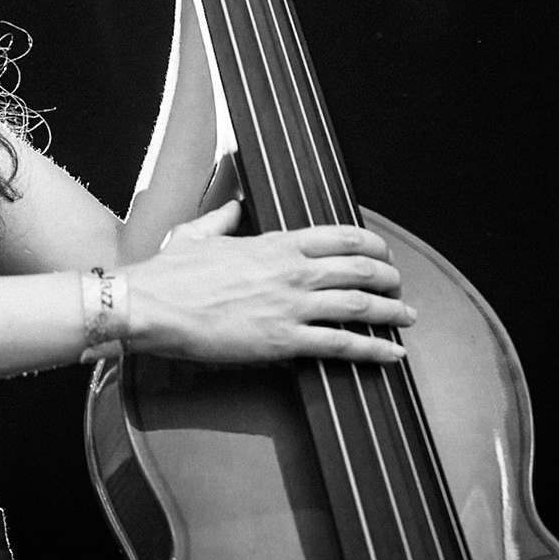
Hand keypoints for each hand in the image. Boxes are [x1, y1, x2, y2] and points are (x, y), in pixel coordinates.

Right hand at [121, 200, 412, 364]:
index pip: (341, 237)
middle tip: (400, 286)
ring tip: (407, 316)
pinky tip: (391, 355)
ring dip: (391, 311)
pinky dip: (373, 350)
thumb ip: (224, 217)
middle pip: (360, 268)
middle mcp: (292, 272)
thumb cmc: (171, 274)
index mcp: (275, 244)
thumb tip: (233, 205)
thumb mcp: (199, 233)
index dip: (372, 245)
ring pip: (359, 304)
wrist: (151, 305)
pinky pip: (340, 345)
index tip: (383, 253)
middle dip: (390, 277)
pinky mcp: (283, 340)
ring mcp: (290, 306)